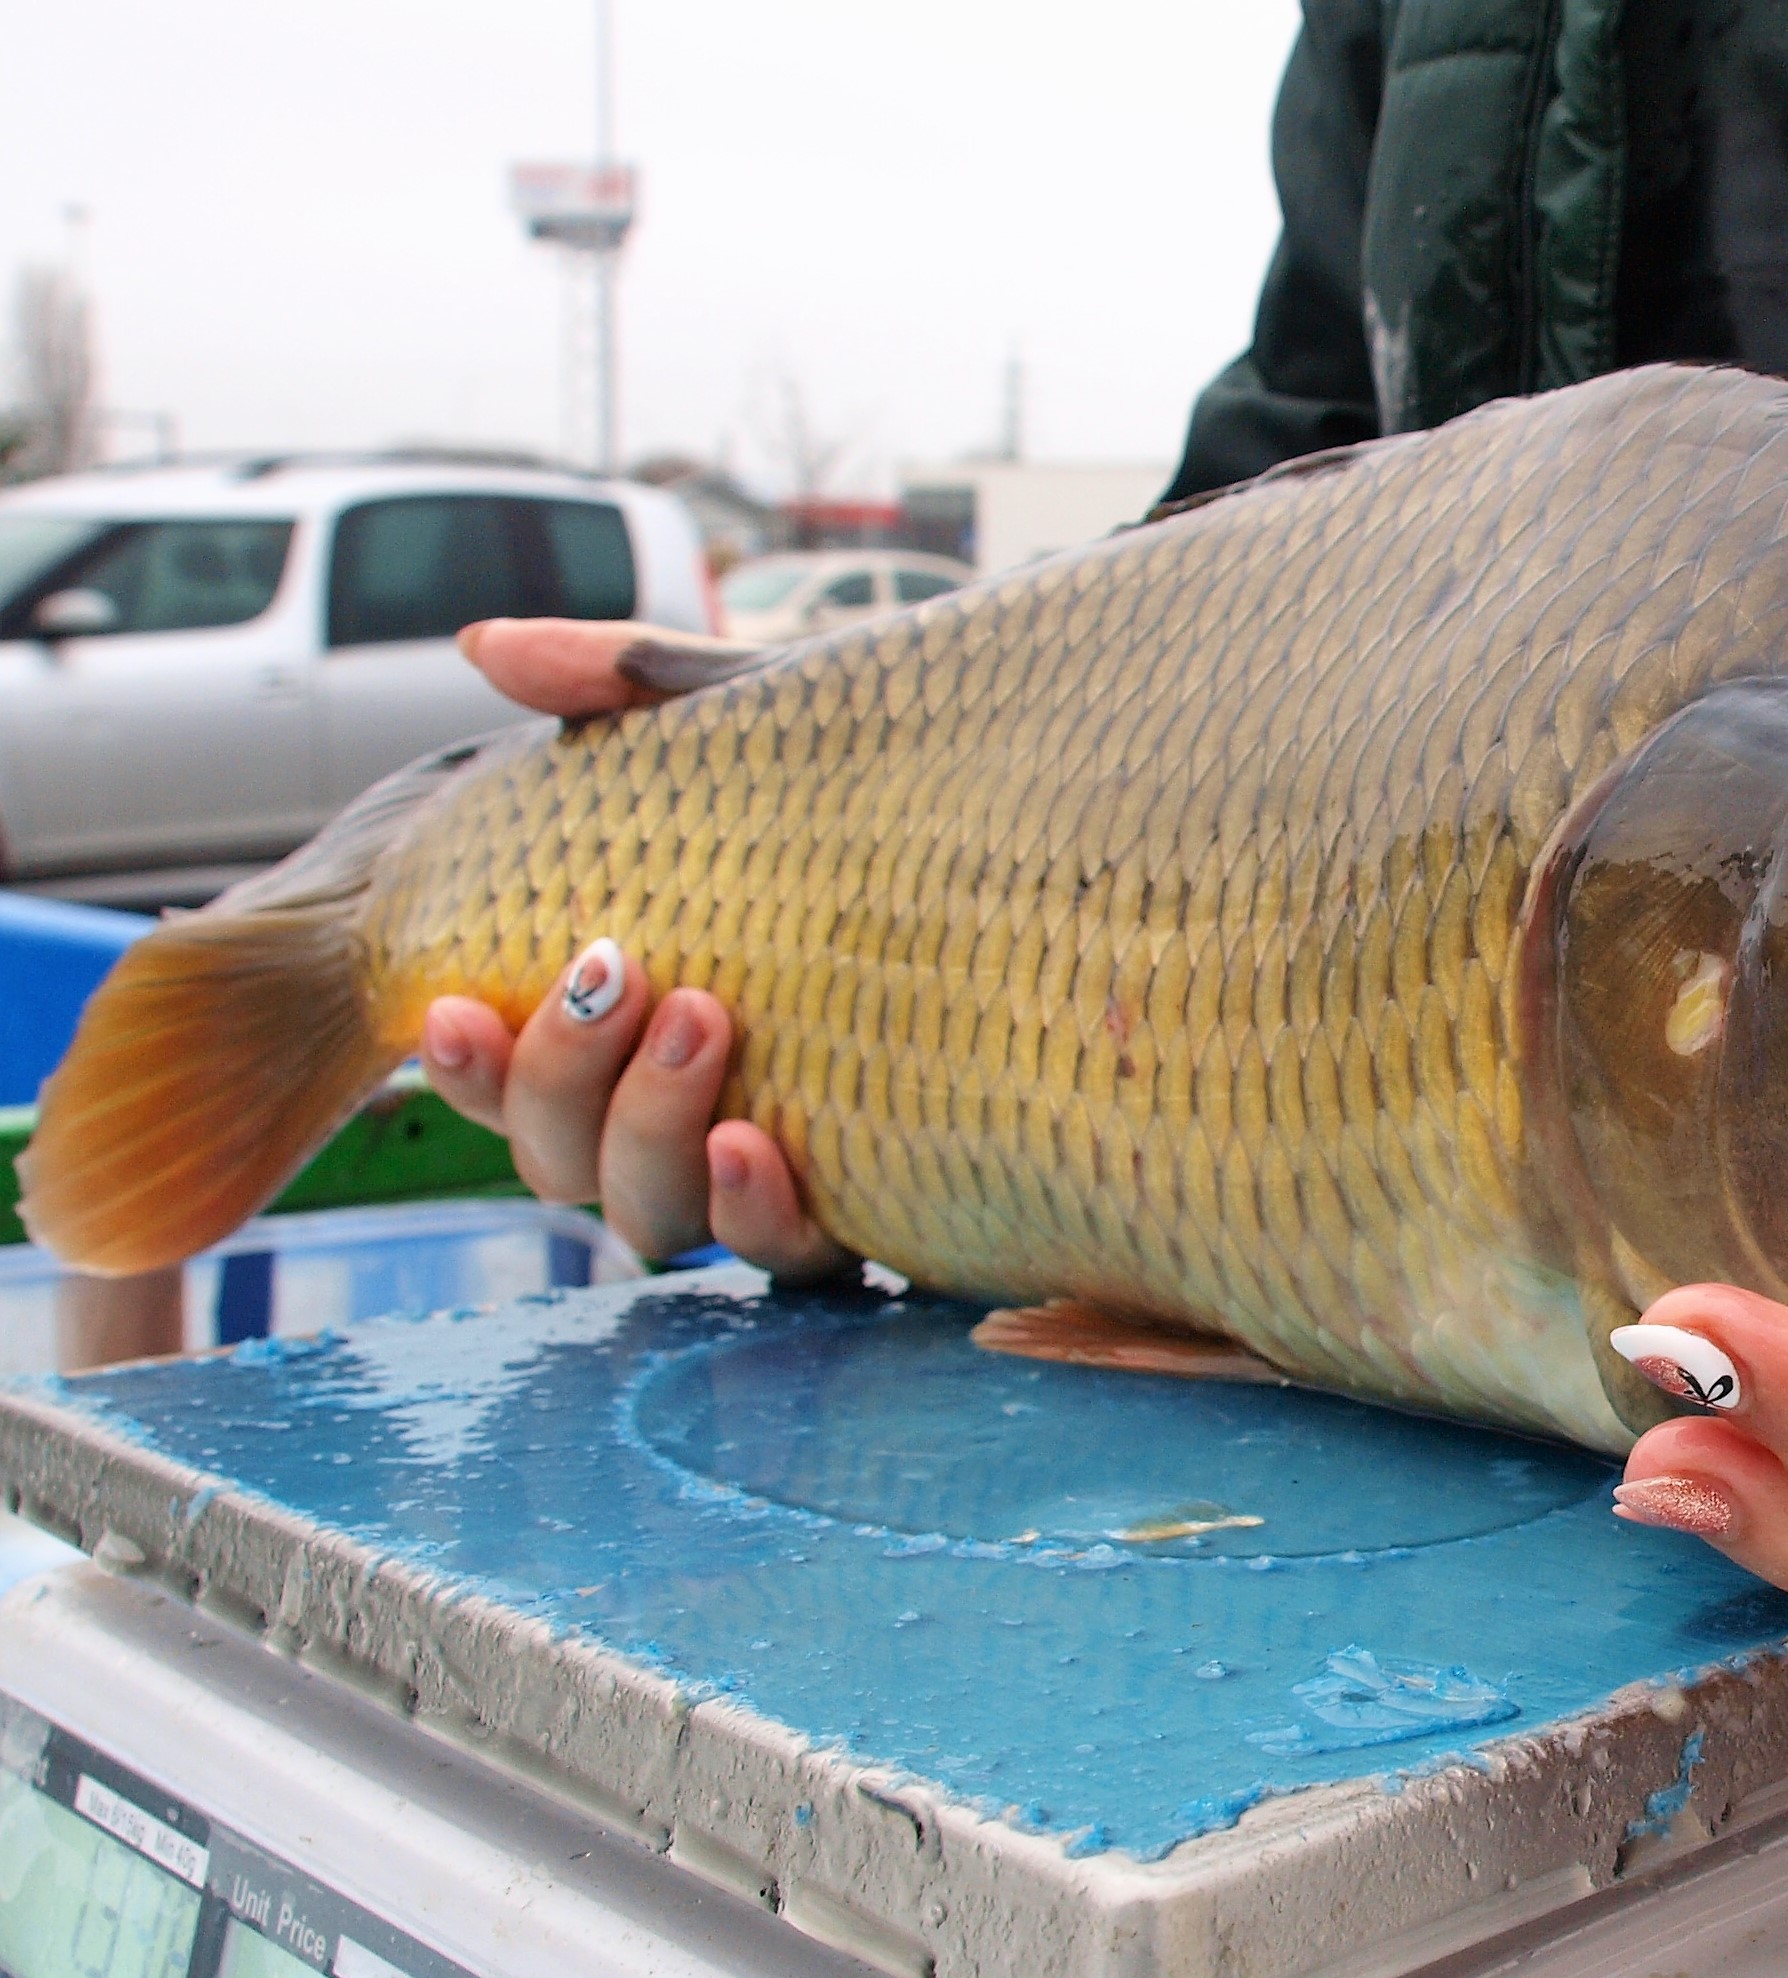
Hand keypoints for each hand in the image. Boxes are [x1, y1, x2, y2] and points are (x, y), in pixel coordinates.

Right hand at [422, 620, 849, 1279]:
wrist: (1066, 848)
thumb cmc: (893, 797)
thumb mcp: (768, 732)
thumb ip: (635, 688)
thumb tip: (489, 646)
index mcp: (632, 1024)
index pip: (507, 1078)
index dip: (463, 1065)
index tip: (453, 1003)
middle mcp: (687, 1111)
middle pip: (559, 1159)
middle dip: (560, 1082)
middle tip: (628, 973)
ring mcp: (778, 1164)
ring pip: (652, 1218)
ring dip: (648, 1137)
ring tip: (702, 1024)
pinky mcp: (878, 1202)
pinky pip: (794, 1254)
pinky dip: (757, 1212)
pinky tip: (759, 1145)